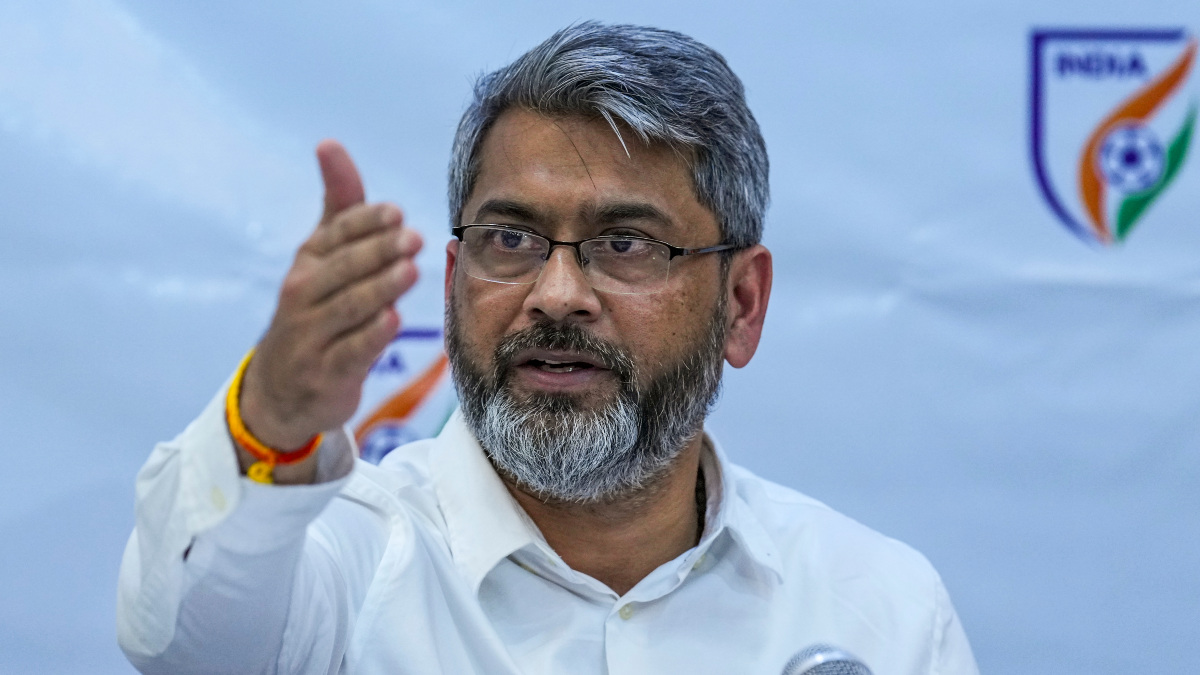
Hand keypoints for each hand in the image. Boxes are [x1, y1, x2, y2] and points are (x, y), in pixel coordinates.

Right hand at [237, 140, 422, 474]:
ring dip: (379, 289)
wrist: (282, 388)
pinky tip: (392, 321)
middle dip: (378, 252)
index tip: (394, 211)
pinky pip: (349, 352)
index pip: (335, 235)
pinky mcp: (325, 373)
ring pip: (348, 308)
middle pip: (343, 269)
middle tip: (413, 238)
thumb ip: (339, 207)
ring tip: (410, 271)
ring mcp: (312, 336)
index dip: (364, 223)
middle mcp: (304, 295)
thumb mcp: (322, 258)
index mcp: (308, 262)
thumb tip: (330, 144)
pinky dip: (370, 338)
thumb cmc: (313, 310)